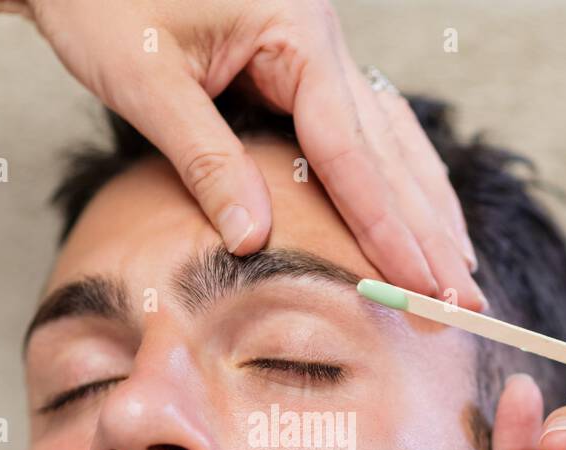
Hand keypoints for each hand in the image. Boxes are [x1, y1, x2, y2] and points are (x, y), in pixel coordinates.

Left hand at [24, 0, 482, 307]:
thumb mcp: (146, 82)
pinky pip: (363, 127)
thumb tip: (254, 240)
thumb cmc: (103, 1)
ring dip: (425, 208)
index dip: (386, 228)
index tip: (420, 287)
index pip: (349, 151)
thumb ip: (204, 159)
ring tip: (458, 271)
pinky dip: (394, 177)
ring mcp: (316, 47)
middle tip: (463, 303)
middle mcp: (320, 36)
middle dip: (427, 232)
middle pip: (388, 150)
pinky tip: (418, 213)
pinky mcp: (300, 62)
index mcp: (293, 30)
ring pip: (389, 139)